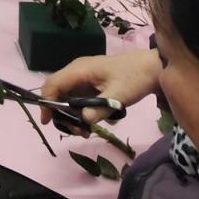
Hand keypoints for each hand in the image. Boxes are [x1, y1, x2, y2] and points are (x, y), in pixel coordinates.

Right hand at [40, 49, 160, 131]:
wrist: (151, 67)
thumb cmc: (134, 78)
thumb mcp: (119, 96)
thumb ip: (100, 108)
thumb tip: (83, 121)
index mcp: (80, 70)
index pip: (53, 84)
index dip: (47, 103)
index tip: (48, 122)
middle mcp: (77, 71)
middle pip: (57, 91)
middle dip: (61, 113)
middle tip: (76, 131)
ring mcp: (83, 76)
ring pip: (66, 95)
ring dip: (70, 114)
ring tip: (85, 130)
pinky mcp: (90, 82)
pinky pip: (77, 96)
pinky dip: (79, 110)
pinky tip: (90, 121)